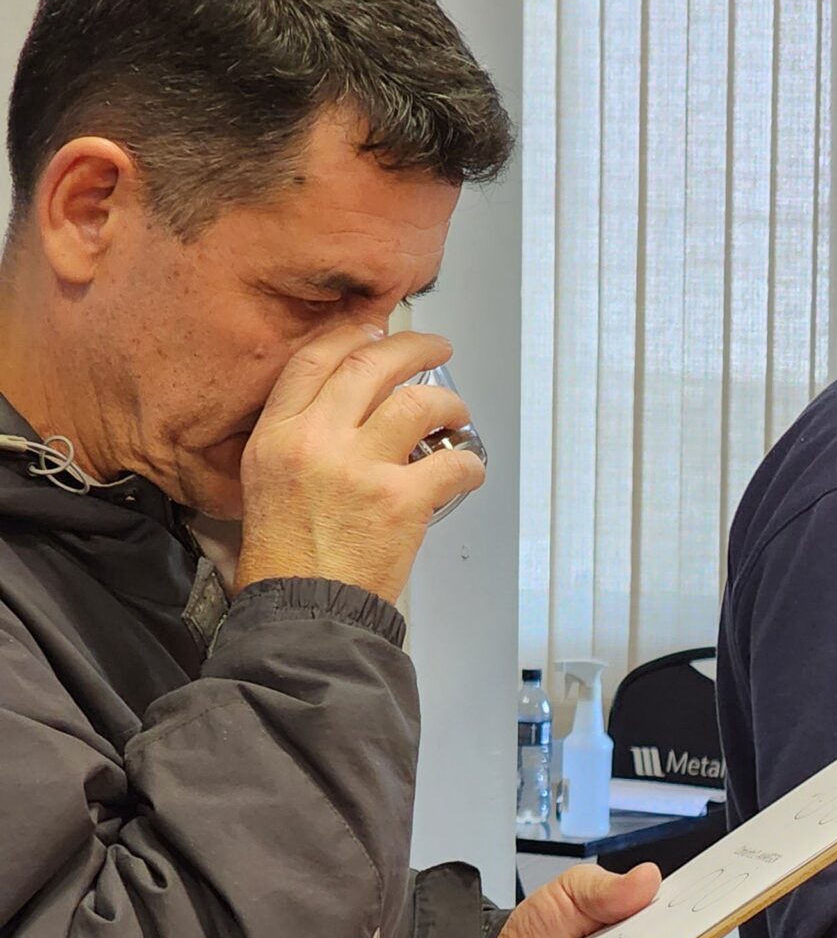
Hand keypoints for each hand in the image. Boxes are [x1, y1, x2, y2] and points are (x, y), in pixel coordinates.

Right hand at [235, 323, 484, 601]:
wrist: (304, 611)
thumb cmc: (286, 559)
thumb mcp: (265, 482)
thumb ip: (298, 438)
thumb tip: (345, 407)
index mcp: (276, 435)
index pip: (315, 359)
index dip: (352, 333)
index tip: (376, 326)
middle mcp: (316, 442)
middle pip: (371, 366)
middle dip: (413, 348)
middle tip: (436, 348)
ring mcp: (360, 468)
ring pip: (418, 404)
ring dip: (448, 404)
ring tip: (457, 414)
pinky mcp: (400, 500)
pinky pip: (452, 461)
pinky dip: (469, 463)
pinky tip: (468, 470)